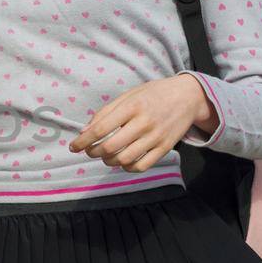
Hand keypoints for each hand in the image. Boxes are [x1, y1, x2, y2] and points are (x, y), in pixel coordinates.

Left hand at [68, 74, 215, 171]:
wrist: (188, 96)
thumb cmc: (153, 94)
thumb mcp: (128, 95)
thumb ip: (106, 112)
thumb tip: (85, 132)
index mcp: (132, 106)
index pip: (101, 128)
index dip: (83, 141)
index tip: (74, 147)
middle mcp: (144, 122)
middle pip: (110, 147)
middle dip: (93, 152)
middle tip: (90, 151)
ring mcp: (156, 137)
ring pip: (124, 159)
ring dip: (109, 161)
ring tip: (106, 156)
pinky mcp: (165, 148)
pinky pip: (141, 166)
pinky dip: (127, 168)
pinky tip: (123, 161)